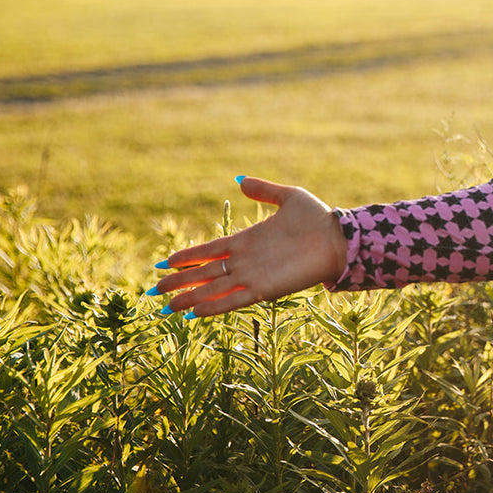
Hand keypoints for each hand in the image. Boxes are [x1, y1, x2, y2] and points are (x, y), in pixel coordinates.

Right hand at [150, 176, 348, 317]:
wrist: (339, 238)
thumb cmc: (318, 218)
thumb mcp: (288, 198)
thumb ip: (263, 190)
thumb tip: (239, 179)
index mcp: (248, 240)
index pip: (210, 250)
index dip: (187, 257)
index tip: (165, 263)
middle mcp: (246, 260)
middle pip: (205, 273)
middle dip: (179, 282)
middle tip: (153, 290)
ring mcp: (254, 275)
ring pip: (214, 289)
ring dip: (190, 298)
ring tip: (166, 308)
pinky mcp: (266, 289)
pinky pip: (235, 299)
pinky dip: (215, 306)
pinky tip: (195, 312)